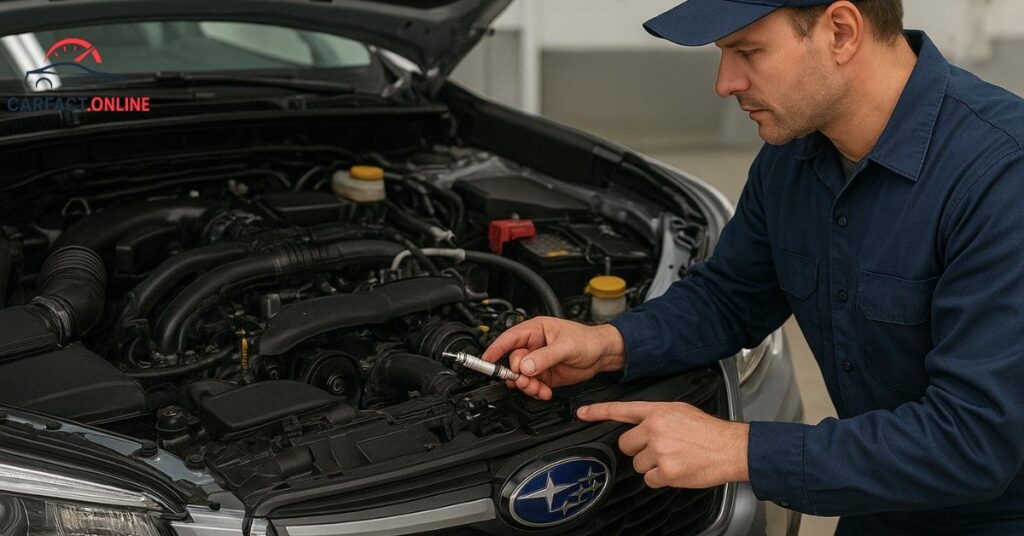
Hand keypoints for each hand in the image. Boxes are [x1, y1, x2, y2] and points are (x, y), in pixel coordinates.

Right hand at [481, 317, 625, 399]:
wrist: (603, 354)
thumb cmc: (587, 340)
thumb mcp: (566, 347)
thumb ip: (545, 357)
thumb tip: (525, 365)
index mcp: (535, 330)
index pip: (509, 339)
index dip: (496, 349)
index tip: (487, 360)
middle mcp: (533, 346)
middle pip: (513, 362)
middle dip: (517, 375)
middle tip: (526, 381)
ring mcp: (538, 362)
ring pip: (522, 377)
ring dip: (527, 386)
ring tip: (538, 389)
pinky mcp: (545, 375)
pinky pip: (532, 385)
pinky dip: (536, 391)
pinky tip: (545, 392)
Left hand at [577, 401, 748, 488]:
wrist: (731, 447)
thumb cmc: (708, 431)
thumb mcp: (680, 411)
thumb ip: (657, 416)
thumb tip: (641, 425)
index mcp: (658, 411)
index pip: (621, 410)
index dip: (598, 412)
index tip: (582, 414)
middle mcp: (655, 429)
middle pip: (625, 444)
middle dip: (638, 448)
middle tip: (659, 448)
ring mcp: (659, 451)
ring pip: (637, 464)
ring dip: (650, 465)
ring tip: (672, 458)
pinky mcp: (665, 471)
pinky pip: (649, 479)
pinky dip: (659, 478)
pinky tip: (675, 469)